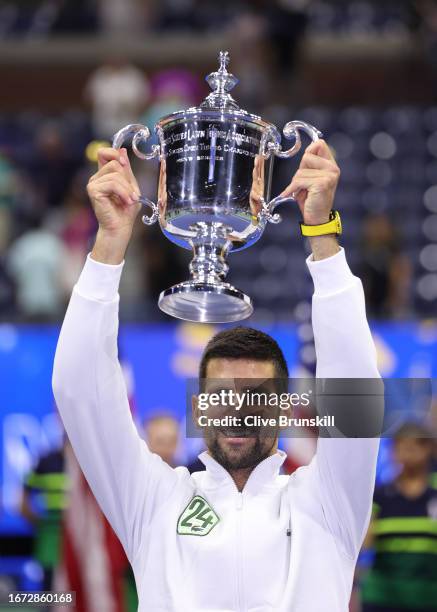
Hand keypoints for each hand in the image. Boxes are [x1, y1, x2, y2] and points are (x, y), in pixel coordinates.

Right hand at [87, 147, 140, 263]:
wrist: (120, 227)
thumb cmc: (125, 210)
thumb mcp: (131, 186)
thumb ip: (126, 170)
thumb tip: (122, 150)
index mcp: (104, 175)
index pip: (103, 152)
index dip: (115, 153)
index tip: (124, 164)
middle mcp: (96, 177)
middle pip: (114, 163)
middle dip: (127, 179)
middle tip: (132, 194)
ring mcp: (93, 183)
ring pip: (115, 173)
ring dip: (127, 188)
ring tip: (130, 200)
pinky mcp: (93, 190)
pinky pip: (113, 183)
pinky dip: (123, 192)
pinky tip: (126, 201)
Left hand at [280, 139, 340, 260]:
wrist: (317, 219)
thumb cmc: (311, 199)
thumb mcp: (310, 178)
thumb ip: (309, 165)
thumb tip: (306, 152)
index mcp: (331, 165)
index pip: (319, 144)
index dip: (308, 152)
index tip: (304, 166)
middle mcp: (333, 168)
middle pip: (307, 157)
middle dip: (300, 172)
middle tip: (303, 185)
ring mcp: (329, 175)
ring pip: (300, 171)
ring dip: (296, 183)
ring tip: (303, 192)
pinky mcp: (322, 183)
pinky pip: (299, 181)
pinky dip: (292, 189)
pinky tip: (294, 196)